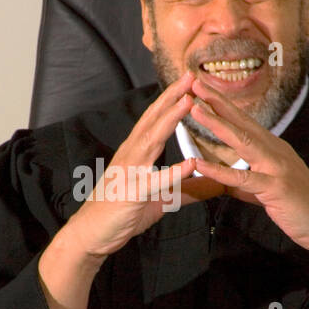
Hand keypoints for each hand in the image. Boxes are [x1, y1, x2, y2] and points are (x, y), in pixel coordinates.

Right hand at [61, 70, 221, 258]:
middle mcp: (131, 155)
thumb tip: (216, 185)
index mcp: (136, 152)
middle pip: (153, 120)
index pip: (155, 119)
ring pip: (152, 140)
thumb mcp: (161, 199)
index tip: (190, 80)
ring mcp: (130, 172)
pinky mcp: (132, 194)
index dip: (172, 99)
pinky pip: (155, 181)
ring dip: (170, 120)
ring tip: (189, 102)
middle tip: (191, 75)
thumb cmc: (122, 212)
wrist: (91, 234)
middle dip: (172, 97)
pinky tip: (189, 164)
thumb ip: (187, 190)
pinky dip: (172, 172)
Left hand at [189, 79, 308, 301]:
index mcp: (272, 149)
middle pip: (242, 122)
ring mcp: (277, 168)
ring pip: (242, 141)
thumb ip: (243, 183)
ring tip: (194, 110)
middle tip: (194, 83)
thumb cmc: (299, 207)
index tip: (202, 90)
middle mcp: (275, 152)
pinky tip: (200, 164)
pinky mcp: (275, 188)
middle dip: (217, 102)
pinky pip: (243, 178)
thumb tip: (221, 181)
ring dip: (217, 124)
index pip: (244, 122)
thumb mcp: (267, 190)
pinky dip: (220, 171)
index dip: (223, 105)